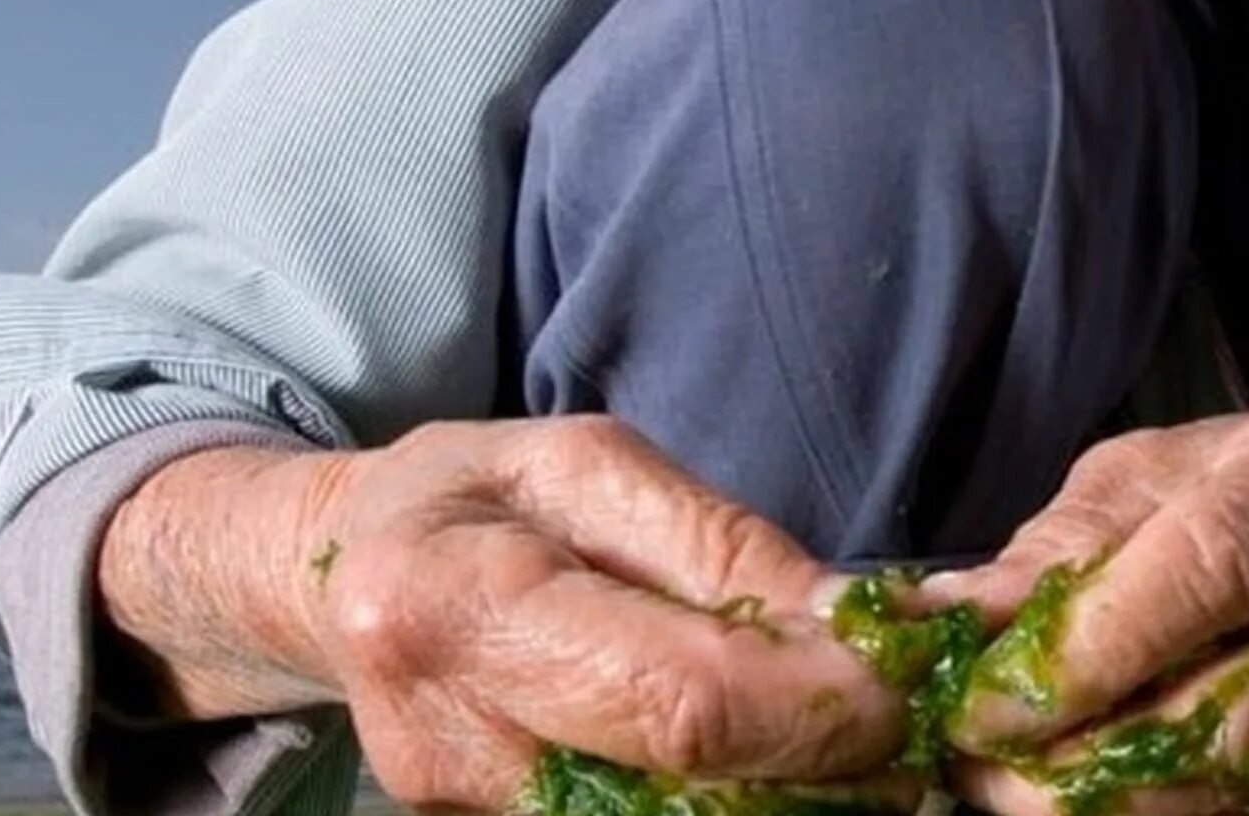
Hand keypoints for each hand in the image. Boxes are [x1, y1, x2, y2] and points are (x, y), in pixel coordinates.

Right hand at [100, 417, 905, 812]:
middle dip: (820, 765)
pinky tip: (770, 755)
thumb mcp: (595, 466)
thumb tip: (853, 625)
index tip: (902, 680)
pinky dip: (725, 800)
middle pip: (686, 795)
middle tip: (902, 723)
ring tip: (843, 735)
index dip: (815, 704)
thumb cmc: (478, 495)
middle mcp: (445, 744)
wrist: (345, 573)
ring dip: (782, 792)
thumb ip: (720, 547)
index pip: (680, 700)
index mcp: (457, 608)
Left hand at [923, 390, 1248, 815]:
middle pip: (1242, 702)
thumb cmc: (1232, 480)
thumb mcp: (1143, 476)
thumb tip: (943, 616)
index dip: (1097, 648)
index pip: (1213, 567)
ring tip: (1016, 790)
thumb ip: (1056, 548)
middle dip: (1096, 756)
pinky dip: (1163, 809)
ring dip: (1121, 802)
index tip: (990, 703)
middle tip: (985, 769)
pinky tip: (1089, 799)